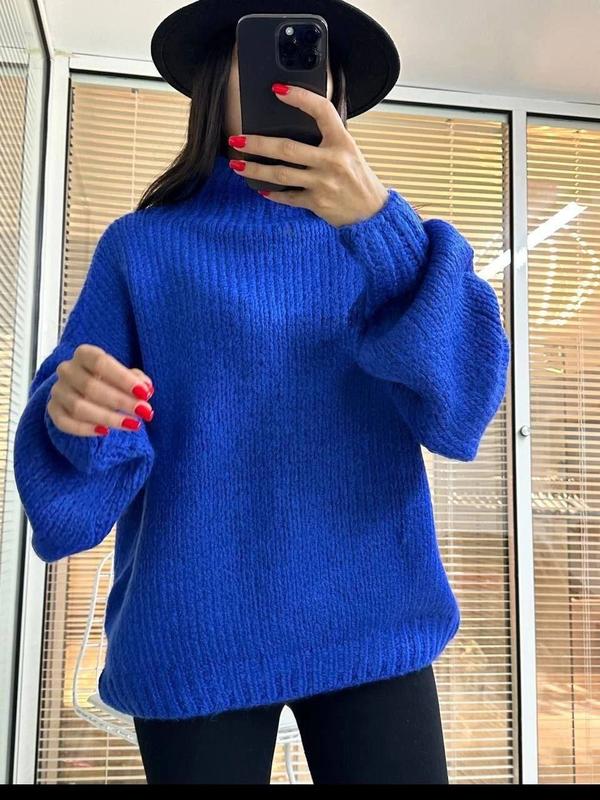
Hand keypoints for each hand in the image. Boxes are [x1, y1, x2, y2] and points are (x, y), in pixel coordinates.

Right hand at [47, 344, 153, 436]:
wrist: (85, 389)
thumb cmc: (108, 379)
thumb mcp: (124, 375)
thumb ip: (136, 380)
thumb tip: (146, 388)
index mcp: (84, 354)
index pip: (101, 362)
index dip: (123, 378)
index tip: (144, 393)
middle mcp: (67, 370)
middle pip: (91, 386)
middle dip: (121, 401)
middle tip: (144, 412)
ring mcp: (58, 390)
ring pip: (79, 407)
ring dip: (108, 418)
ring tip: (132, 425)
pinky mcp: (53, 410)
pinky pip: (65, 423)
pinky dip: (84, 429)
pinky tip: (105, 432)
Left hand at [228, 82, 389, 227]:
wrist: (371, 213)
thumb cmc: (358, 180)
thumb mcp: (350, 152)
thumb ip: (328, 139)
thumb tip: (297, 125)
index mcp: (343, 142)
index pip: (321, 111)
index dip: (300, 97)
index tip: (278, 89)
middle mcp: (333, 161)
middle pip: (287, 148)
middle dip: (257, 143)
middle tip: (237, 139)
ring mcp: (323, 183)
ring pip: (281, 174)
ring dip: (255, 170)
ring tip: (237, 165)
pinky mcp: (317, 203)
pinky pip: (288, 197)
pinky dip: (273, 194)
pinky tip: (261, 189)